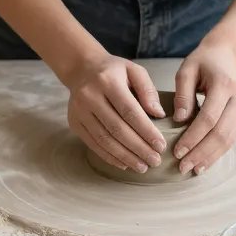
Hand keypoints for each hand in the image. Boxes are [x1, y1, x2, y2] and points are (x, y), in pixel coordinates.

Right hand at [63, 53, 166, 171]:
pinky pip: (93, 144)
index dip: (146, 131)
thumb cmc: (114, 71)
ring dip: (125, 156)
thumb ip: (148, 91)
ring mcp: (79, 111)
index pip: (129, 111)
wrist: (82, 69)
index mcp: (107, 81)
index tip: (160, 145)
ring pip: (104, 140)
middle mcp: (90, 96)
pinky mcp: (74, 123)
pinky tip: (124, 164)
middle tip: (155, 161)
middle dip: (138, 148)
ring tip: (142, 166)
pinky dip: (110, 157)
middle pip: (117, 129)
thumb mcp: (134, 71)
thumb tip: (159, 114)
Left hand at [172, 42, 235, 174]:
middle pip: (221, 133)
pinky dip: (217, 153)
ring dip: (210, 157)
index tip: (177, 151)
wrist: (226, 56)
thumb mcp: (186, 70)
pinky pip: (232, 139)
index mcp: (224, 85)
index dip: (193, 137)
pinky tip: (204, 163)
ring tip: (193, 170)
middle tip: (183, 167)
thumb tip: (179, 119)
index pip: (209, 118)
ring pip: (229, 139)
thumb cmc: (203, 62)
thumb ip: (182, 94)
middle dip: (201, 153)